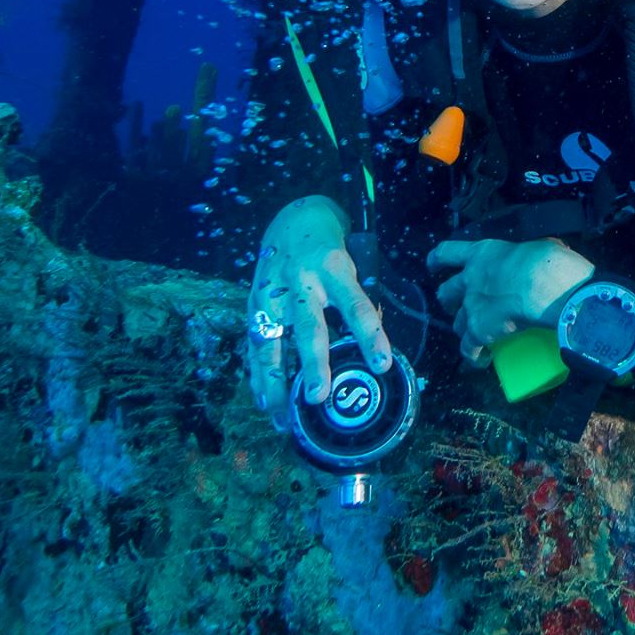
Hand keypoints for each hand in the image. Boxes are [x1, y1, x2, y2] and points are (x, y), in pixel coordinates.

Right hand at [246, 196, 394, 431]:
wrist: (294, 219)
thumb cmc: (330, 251)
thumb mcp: (351, 265)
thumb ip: (356, 302)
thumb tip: (372, 350)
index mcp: (335, 270)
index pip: (357, 306)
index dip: (370, 335)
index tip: (381, 365)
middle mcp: (302, 282)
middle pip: (309, 326)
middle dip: (313, 362)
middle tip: (318, 396)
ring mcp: (273, 293)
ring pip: (272, 340)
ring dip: (275, 381)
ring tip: (282, 416)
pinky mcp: (253, 303)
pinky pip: (254, 343)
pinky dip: (257, 374)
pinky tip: (263, 401)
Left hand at [428, 238, 594, 365]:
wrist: (543, 285)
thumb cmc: (544, 261)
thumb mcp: (531, 249)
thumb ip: (522, 258)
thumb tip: (532, 263)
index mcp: (481, 254)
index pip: (448, 253)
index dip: (437, 260)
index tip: (432, 266)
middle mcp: (470, 279)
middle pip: (447, 292)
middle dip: (450, 301)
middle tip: (459, 306)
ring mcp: (471, 306)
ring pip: (457, 323)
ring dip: (464, 330)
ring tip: (477, 336)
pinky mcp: (478, 331)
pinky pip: (468, 348)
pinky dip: (474, 355)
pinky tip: (483, 359)